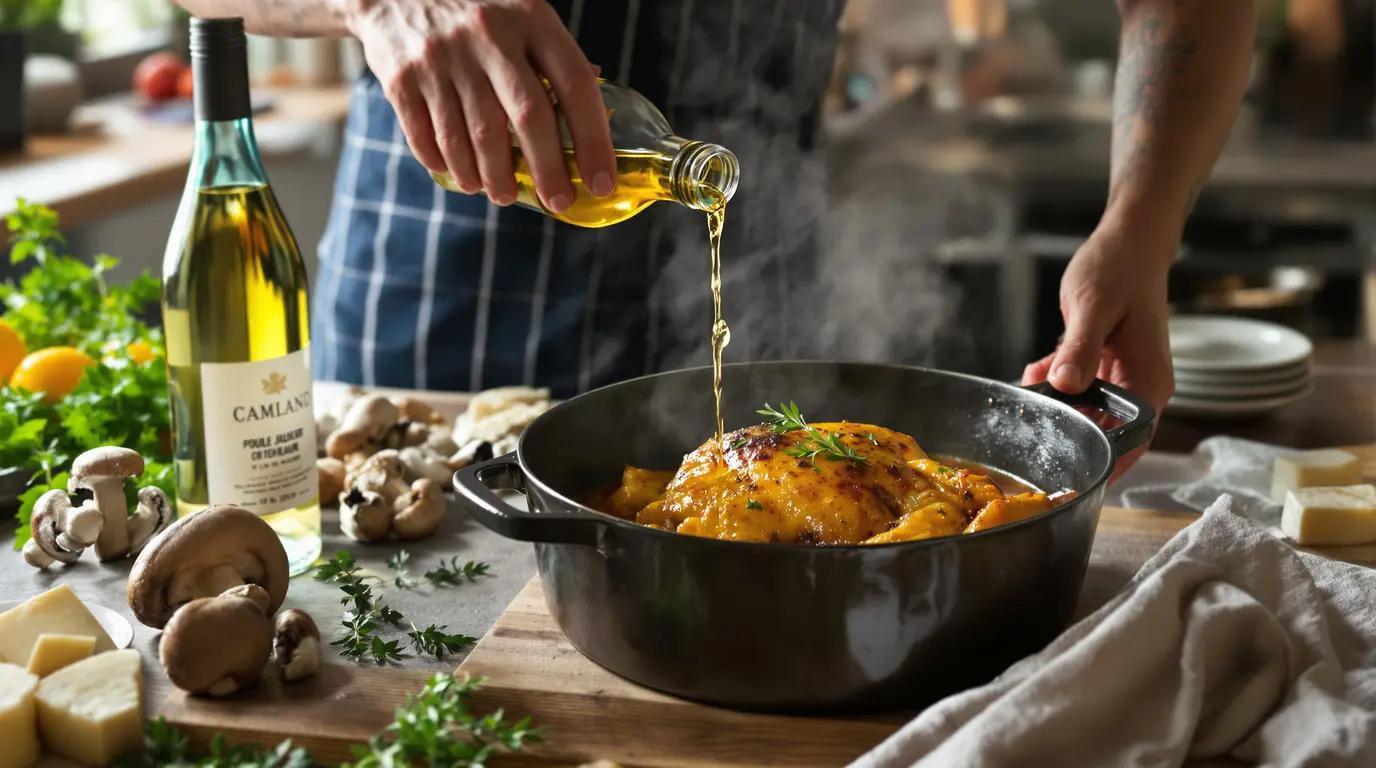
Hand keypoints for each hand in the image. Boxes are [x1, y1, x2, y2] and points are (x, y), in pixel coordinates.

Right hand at [343, 0, 616, 212]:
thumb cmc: (476, 10)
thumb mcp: (523, 15)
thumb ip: (555, 60)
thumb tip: (597, 118)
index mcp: (531, 19)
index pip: (574, 86)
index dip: (592, 140)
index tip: (600, 183)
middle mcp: (488, 35)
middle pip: (528, 117)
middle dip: (547, 171)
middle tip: (557, 202)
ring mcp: (442, 56)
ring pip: (474, 137)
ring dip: (492, 177)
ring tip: (502, 194)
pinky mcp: (402, 77)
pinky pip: (427, 136)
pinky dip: (446, 165)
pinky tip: (461, 175)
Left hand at [1021, 223, 1175, 479]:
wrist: (1129, 241)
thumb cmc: (1120, 268)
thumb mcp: (1094, 306)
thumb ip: (1080, 348)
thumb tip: (1066, 386)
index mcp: (1149, 381)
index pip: (1132, 442)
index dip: (1104, 466)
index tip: (1071, 481)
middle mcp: (1141, 385)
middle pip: (1106, 434)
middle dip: (1068, 436)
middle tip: (1030, 437)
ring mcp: (1122, 377)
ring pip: (1086, 413)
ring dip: (1056, 407)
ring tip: (1029, 394)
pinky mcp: (1104, 366)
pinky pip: (1077, 390)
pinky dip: (1054, 385)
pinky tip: (1036, 374)